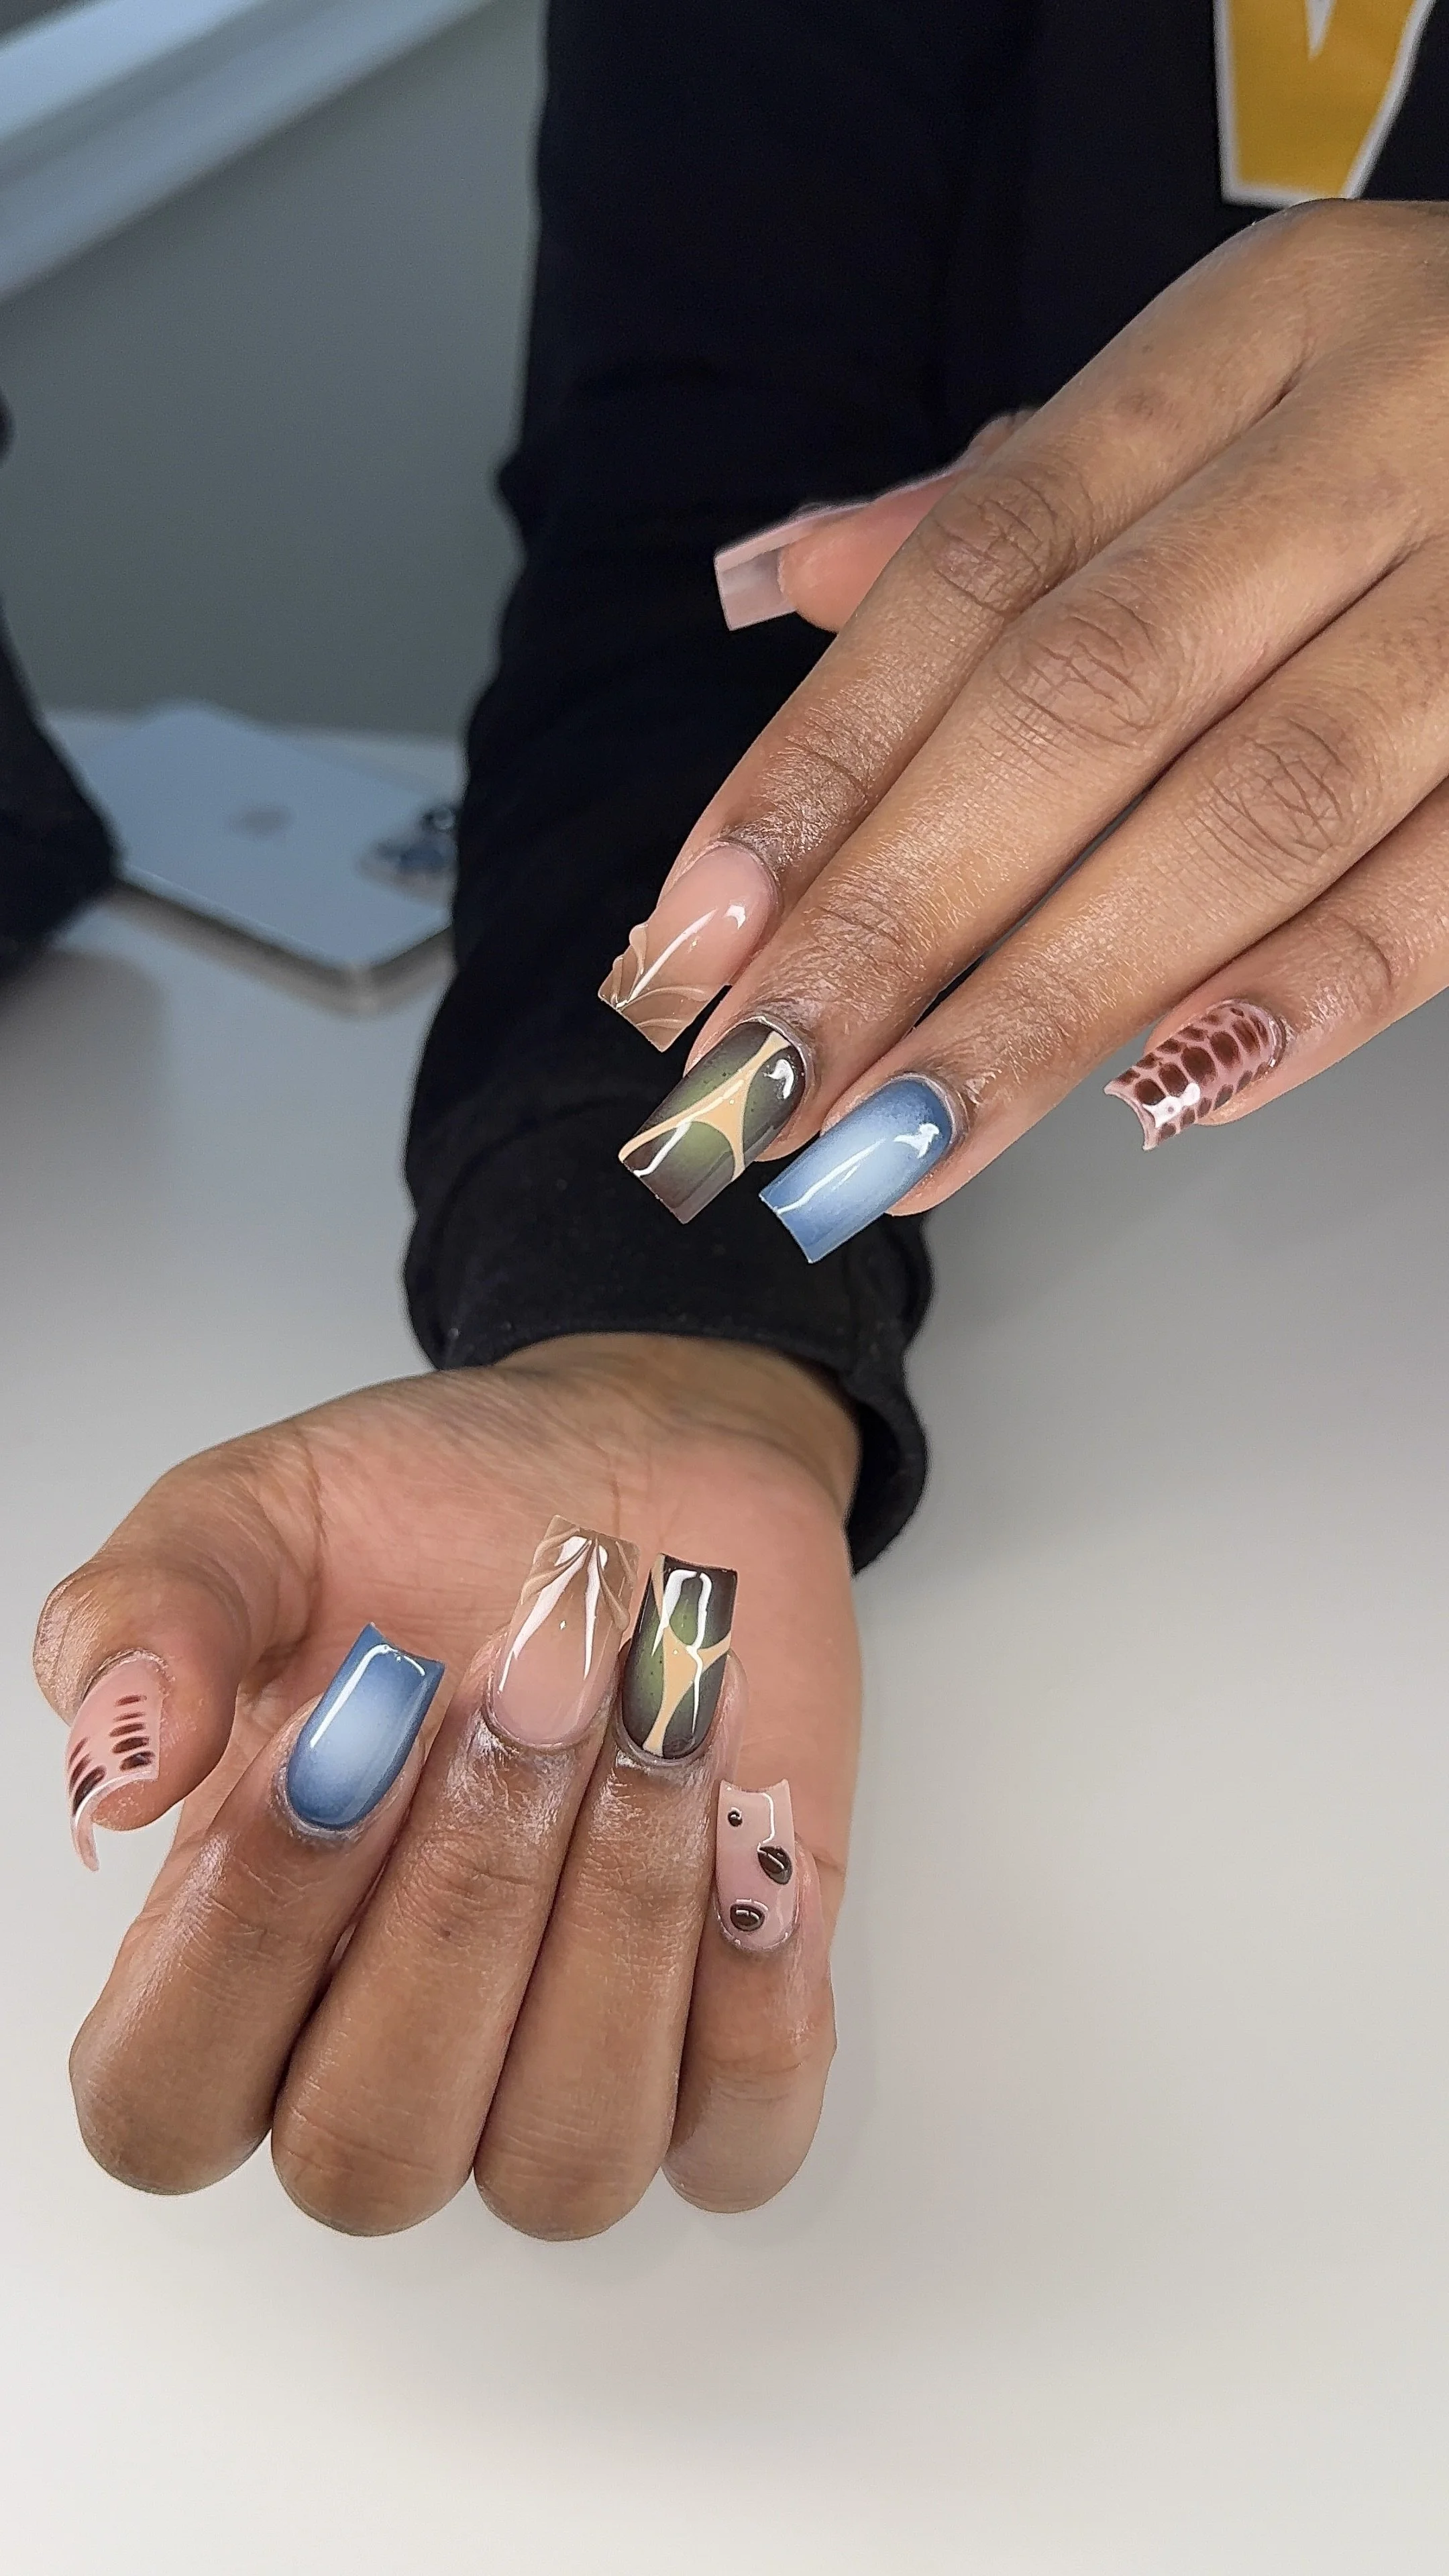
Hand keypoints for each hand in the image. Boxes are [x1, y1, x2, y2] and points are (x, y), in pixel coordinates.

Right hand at [34, 1336, 859, 2237]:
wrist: (640, 1461)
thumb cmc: (435, 1512)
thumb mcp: (258, 1514)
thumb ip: (153, 1615)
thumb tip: (117, 1766)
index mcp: (233, 1953)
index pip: (163, 2105)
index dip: (244, 1944)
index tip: (335, 1739)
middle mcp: (382, 2050)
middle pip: (371, 2148)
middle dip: (461, 1902)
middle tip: (527, 1690)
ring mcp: (559, 2070)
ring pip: (562, 2156)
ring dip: (616, 1916)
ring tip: (652, 1711)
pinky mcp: (726, 2048)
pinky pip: (740, 2138)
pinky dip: (756, 1998)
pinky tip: (749, 1823)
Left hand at [608, 202, 1448, 1254]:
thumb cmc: (1438, 408)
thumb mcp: (1241, 385)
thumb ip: (1024, 500)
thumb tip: (787, 582)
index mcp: (1263, 329)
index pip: (985, 564)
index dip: (824, 761)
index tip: (700, 935)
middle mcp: (1388, 429)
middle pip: (1089, 695)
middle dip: (899, 912)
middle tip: (763, 1084)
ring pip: (1256, 806)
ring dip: (1056, 997)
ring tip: (902, 1142)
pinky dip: (1309, 990)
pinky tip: (1163, 1099)